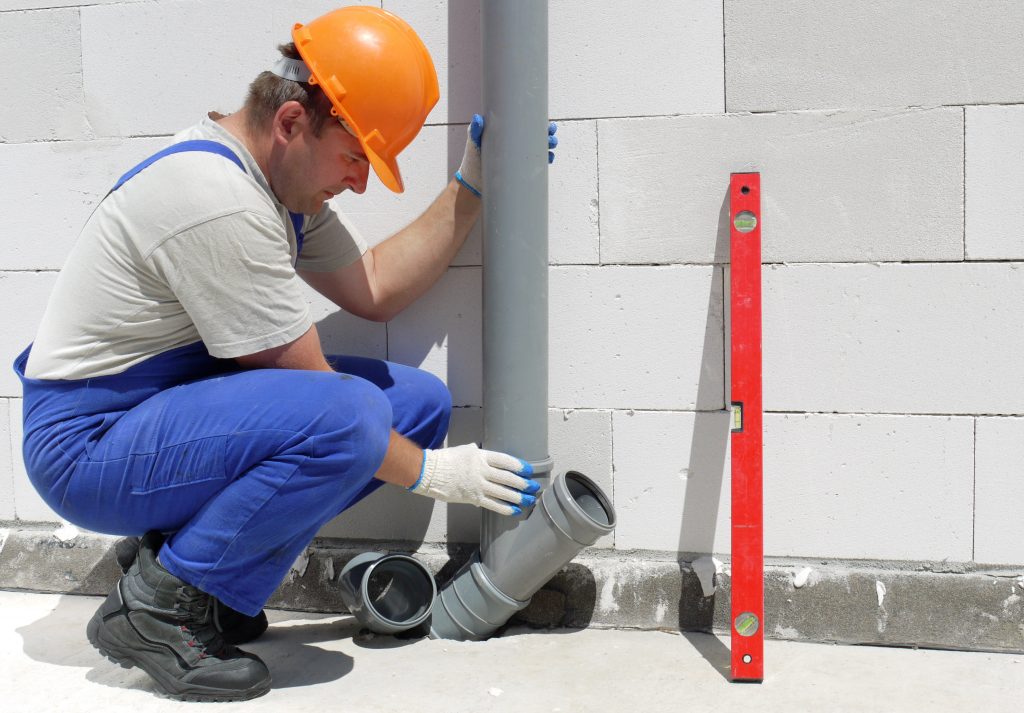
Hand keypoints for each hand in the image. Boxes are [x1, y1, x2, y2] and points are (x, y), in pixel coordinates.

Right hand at [407, 443, 540, 515]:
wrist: (429, 472)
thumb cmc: (446, 460)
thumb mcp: (465, 450)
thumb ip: (479, 454)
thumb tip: (490, 459)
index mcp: (481, 456)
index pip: (505, 461)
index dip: (519, 466)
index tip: (529, 470)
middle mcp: (482, 470)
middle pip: (508, 478)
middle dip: (523, 484)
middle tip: (534, 487)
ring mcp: (478, 485)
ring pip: (503, 492)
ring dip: (518, 497)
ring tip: (529, 500)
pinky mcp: (473, 498)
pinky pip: (493, 504)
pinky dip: (505, 508)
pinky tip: (514, 510)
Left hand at [454, 115, 558, 197]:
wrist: (474, 182)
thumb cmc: (473, 159)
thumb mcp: (474, 143)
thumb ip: (475, 131)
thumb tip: (478, 118)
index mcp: (508, 132)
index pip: (526, 123)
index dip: (539, 122)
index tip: (546, 123)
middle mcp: (517, 143)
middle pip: (538, 135)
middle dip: (548, 134)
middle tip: (551, 136)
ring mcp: (520, 156)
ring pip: (540, 148)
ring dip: (549, 146)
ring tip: (551, 146)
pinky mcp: (521, 169)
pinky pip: (537, 163)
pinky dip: (545, 159)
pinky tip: (549, 158)